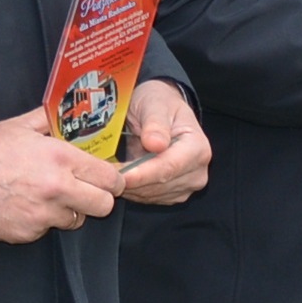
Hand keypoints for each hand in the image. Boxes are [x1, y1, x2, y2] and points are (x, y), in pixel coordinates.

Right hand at [0, 114, 129, 241]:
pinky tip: (23, 207)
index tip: (106, 179)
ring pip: (76, 221)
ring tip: (46, 198)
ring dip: (68, 212)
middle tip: (84, 192)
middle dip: (97, 200)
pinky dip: (40, 222)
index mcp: (60, 158)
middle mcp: (57, 188)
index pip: (110, 177)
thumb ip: (49, 121)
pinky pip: (46, 231)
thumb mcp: (20, 126)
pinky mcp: (27, 233)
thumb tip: (66, 113)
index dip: (111, 179)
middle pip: (104, 206)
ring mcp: (42, 214)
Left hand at [114, 79, 212, 205]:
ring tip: (109, 172)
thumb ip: (155, 123)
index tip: (120, 175)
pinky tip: (121, 176)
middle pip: (160, 185)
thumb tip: (155, 144)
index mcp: (198, 148)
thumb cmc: (159, 104)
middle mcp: (197, 171)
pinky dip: (132, 189)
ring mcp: (187, 186)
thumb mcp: (155, 104)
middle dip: (131, 181)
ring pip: (152, 195)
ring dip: (129, 186)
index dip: (143, 174)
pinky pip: (149, 198)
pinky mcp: (173, 194)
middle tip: (103, 172)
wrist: (162, 111)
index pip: (169, 167)